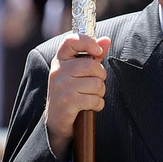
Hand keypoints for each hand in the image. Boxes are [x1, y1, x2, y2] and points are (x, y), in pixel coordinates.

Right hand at [45, 34, 109, 160]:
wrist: (56, 121)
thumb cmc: (70, 93)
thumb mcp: (77, 72)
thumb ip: (91, 55)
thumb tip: (106, 40)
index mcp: (60, 59)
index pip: (72, 40)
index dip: (88, 42)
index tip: (98, 51)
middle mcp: (58, 70)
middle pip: (92, 66)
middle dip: (100, 77)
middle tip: (94, 85)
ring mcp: (61, 86)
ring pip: (96, 84)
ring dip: (99, 93)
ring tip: (90, 97)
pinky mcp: (67, 101)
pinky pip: (94, 99)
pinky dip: (98, 105)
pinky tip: (90, 106)